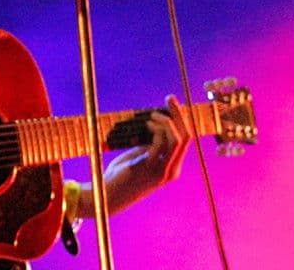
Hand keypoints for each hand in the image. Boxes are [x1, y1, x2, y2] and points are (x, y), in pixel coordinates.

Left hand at [96, 95, 191, 214]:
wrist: (108, 196)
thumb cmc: (122, 176)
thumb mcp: (139, 158)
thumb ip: (150, 147)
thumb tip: (154, 128)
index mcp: (172, 167)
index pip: (185, 140)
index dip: (181, 120)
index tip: (172, 103)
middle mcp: (172, 169)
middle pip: (185, 137)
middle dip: (179, 115)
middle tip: (169, 98)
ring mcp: (162, 170)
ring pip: (176, 139)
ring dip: (166, 121)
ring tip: (151, 116)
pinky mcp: (149, 168)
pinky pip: (161, 144)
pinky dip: (157, 130)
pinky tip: (147, 124)